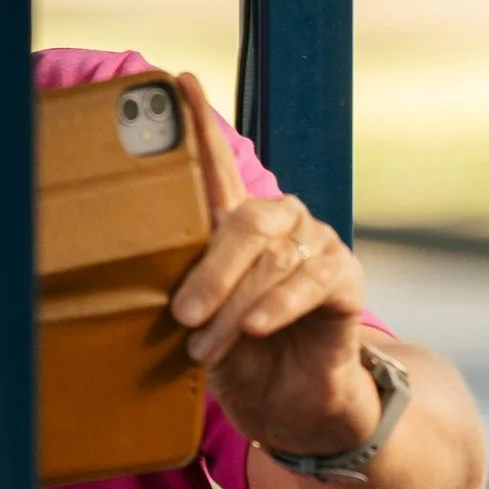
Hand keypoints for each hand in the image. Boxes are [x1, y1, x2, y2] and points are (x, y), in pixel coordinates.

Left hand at [166, 70, 384, 464]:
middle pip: (245, 223)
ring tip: (208, 345)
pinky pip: (310, 282)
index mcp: (240, 227)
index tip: (178, 81)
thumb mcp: (201, 321)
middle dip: (209, 271)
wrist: (290, 407)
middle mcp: (281, 224)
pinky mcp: (344, 278)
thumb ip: (186, 289)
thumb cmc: (241, 359)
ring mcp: (316, 246)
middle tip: (182, 314)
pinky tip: (257, 328)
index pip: (218, 168)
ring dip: (236, 306)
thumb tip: (144, 282)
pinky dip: (278, 306)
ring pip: (272, 260)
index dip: (199, 125)